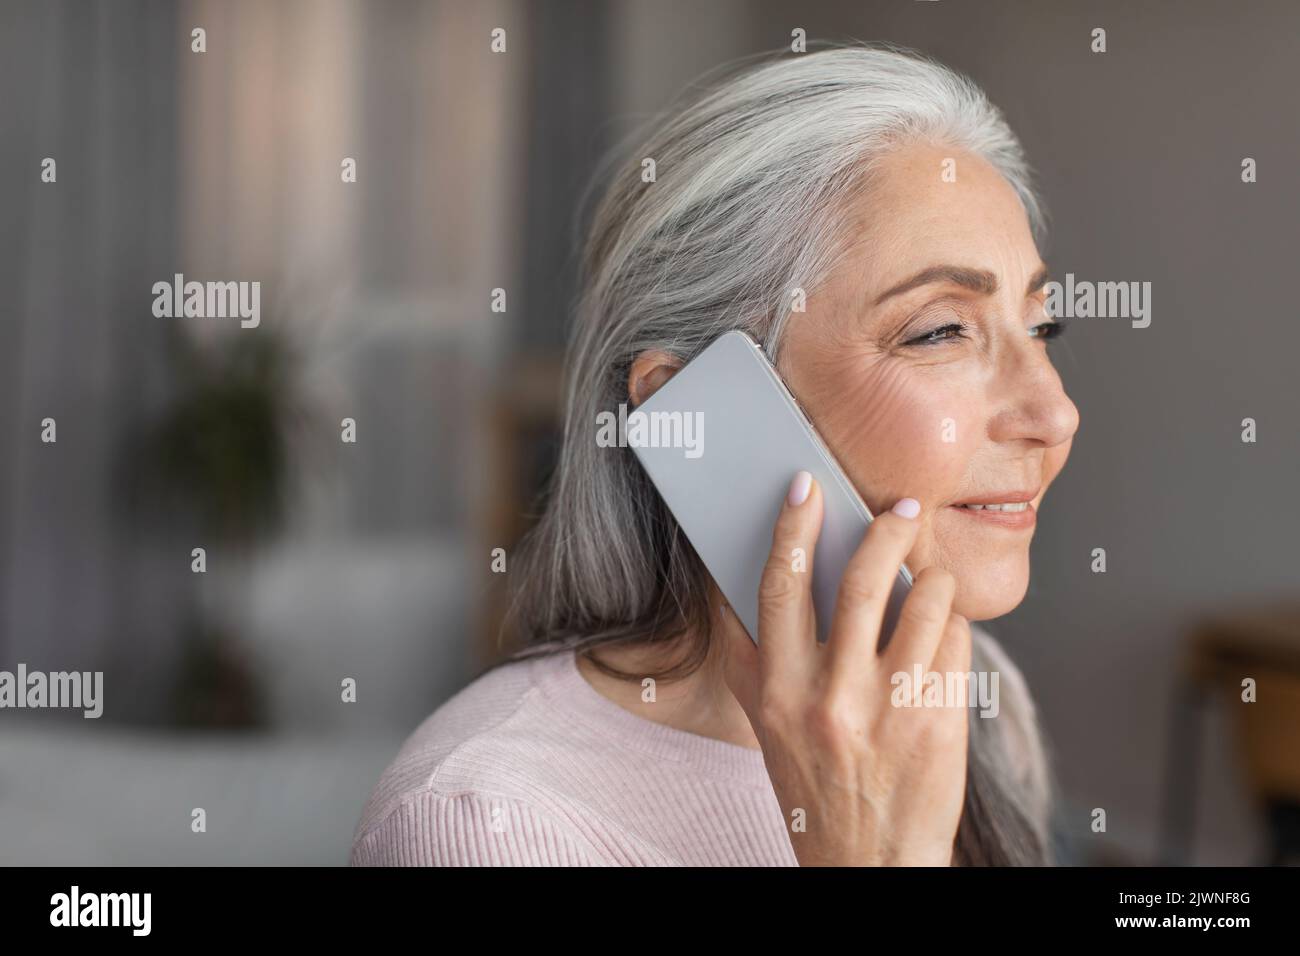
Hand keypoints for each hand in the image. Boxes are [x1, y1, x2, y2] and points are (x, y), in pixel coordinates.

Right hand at [719, 471, 970, 865]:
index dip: (792, 527)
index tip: (806, 488)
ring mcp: (892, 710)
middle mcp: (833, 697)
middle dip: (888, 530)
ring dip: (934, 577)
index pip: (780, 586)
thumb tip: (730, 584)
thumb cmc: (815, 789)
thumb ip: (749, 657)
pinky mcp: (941, 722)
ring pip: (926, 602)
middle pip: (863, 581)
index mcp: (780, 691)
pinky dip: (955, 624)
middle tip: (903, 507)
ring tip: (930, 577)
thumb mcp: (765, 726)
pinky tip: (944, 631)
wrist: (870, 865)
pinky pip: (958, 642)